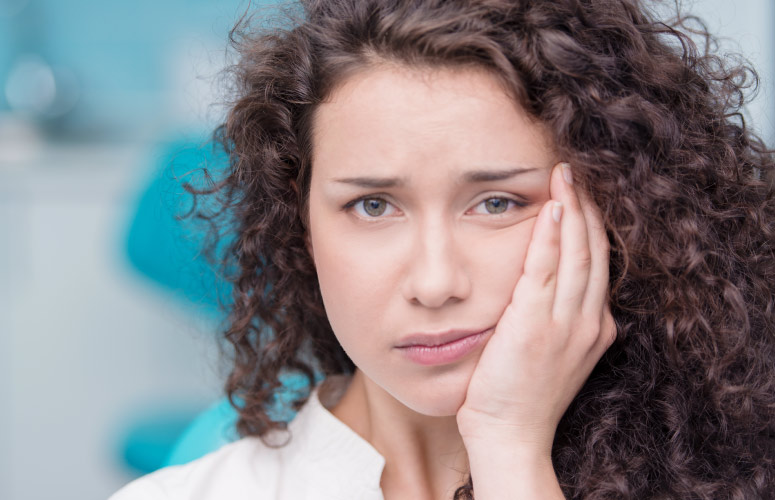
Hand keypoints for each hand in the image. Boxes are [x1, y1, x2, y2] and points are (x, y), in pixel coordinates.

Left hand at [457, 161, 615, 455]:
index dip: (593, 225)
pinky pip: (545, 268)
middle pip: (594, 250)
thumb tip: (541, 284)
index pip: (599, 263)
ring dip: (572, 209)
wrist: (510, 434)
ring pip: (576, 253)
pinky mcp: (536, 324)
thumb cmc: (522, 394)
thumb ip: (554, 316)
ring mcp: (566, 323)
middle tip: (576, 171)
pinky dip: (551, 235)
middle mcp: (589, 321)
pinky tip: (551, 207)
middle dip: (588, 206)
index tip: (583, 195)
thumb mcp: (551, 352)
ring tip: (565, 175)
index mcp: (595, 327)